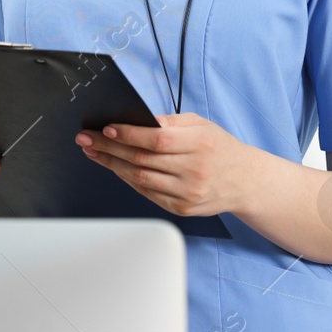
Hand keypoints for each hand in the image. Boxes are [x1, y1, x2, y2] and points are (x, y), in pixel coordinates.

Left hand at [75, 112, 258, 217]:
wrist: (245, 181)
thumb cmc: (219, 148)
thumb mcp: (201, 125)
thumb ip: (170, 123)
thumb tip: (135, 122)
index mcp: (200, 143)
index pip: (156, 139)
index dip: (127, 135)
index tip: (105, 129)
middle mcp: (194, 169)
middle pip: (142, 159)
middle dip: (108, 148)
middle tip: (85, 139)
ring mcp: (187, 192)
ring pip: (140, 179)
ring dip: (112, 165)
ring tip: (93, 153)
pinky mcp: (182, 208)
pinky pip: (147, 193)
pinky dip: (128, 180)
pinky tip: (115, 168)